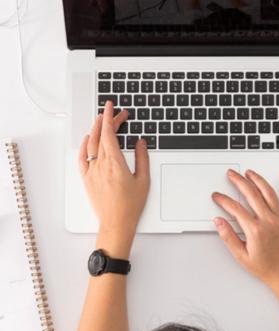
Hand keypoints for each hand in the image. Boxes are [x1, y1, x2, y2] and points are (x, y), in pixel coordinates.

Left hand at [79, 102, 149, 257]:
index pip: (109, 133)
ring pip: (90, 144)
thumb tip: (140, 143)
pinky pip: (82, 158)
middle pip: (100, 136)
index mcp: (115, 163)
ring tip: (101, 120)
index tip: (112, 108)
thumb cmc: (131, 205)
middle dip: (107, 121)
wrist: (116, 223)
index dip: (110, 118)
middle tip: (115, 113)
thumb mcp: (144, 180)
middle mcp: (101, 165)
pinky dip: (84, 145)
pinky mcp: (86, 179)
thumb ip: (142, 158)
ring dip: (95, 130)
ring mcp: (91, 171)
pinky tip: (87, 139)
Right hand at [212, 169, 278, 288]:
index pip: (235, 209)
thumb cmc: (266, 268)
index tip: (218, 196)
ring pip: (268, 192)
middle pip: (251, 194)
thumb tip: (219, 221)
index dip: (224, 200)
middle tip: (231, 174)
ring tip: (249, 172)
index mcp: (255, 230)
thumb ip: (228, 237)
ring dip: (258, 180)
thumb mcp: (241, 256)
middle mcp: (269, 221)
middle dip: (239, 181)